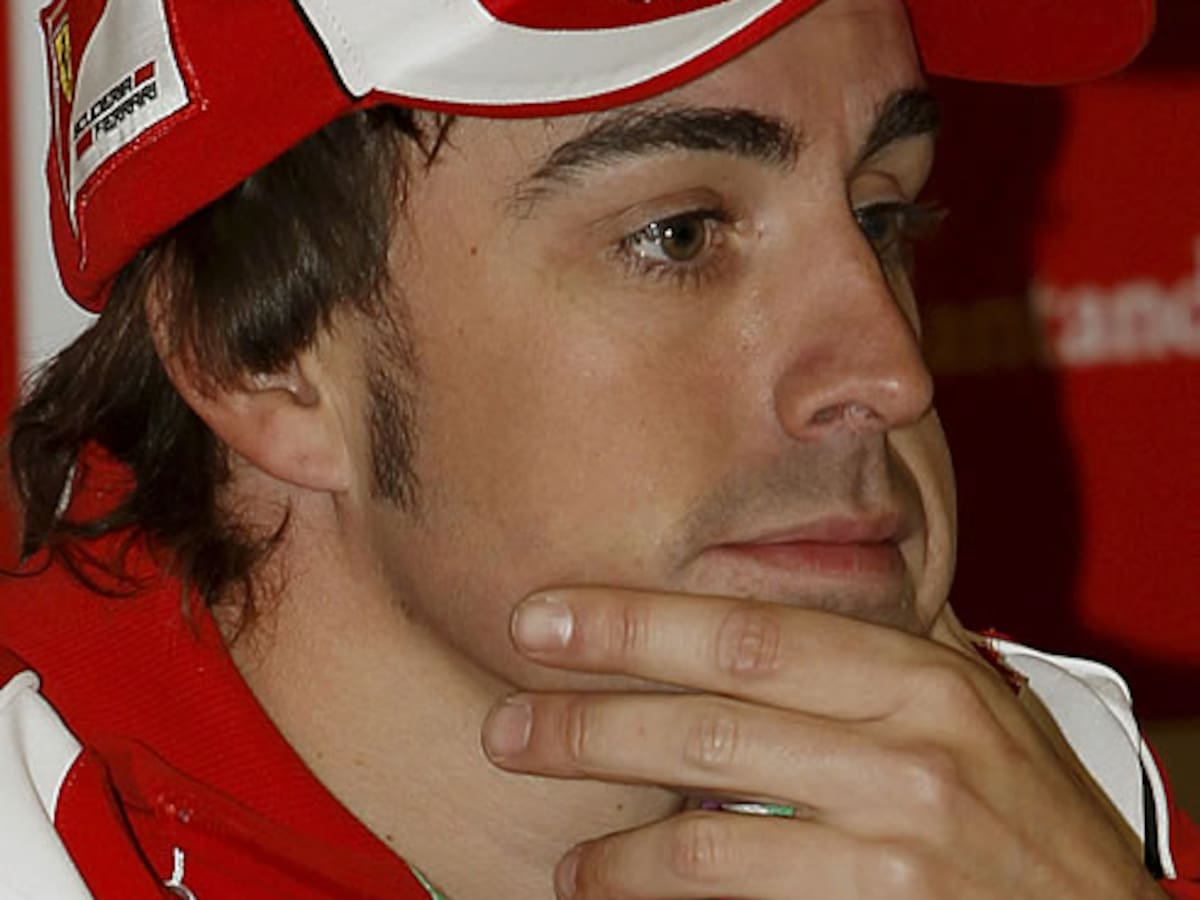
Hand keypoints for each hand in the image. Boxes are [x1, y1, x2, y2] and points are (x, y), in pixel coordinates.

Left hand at [481, 588, 1164, 898]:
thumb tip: (729, 622)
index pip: (750, 633)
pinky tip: (613, 889)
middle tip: (506, 725)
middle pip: (711, 723)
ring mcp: (899, 848)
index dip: (634, 622)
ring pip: (712, 836)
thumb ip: (863, 669)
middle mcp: (912, 753)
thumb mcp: (962, 712)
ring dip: (616, 844)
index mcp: (919, 678)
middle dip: (589, 722)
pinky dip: (661, 897)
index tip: (542, 617)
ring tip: (562, 854)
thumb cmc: (1016, 811)